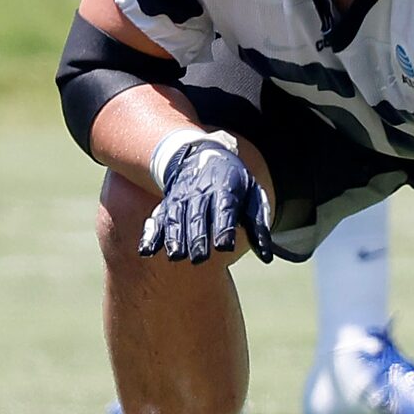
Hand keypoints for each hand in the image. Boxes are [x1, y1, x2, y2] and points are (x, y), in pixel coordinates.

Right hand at [140, 137, 273, 264]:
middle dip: (197, 237)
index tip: (224, 246)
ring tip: (175, 256)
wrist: (200, 154)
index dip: (223, 227)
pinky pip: (157, 219)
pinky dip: (151, 235)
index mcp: (225, 189)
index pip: (224, 209)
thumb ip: (258, 225)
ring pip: (175, 218)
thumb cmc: (232, 182)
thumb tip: (266, 256)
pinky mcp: (167, 204)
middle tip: (199, 259)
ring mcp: (180, 198)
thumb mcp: (252, 195)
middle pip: (197, 216)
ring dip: (174, 237)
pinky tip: (147, 251)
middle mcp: (200, 193)